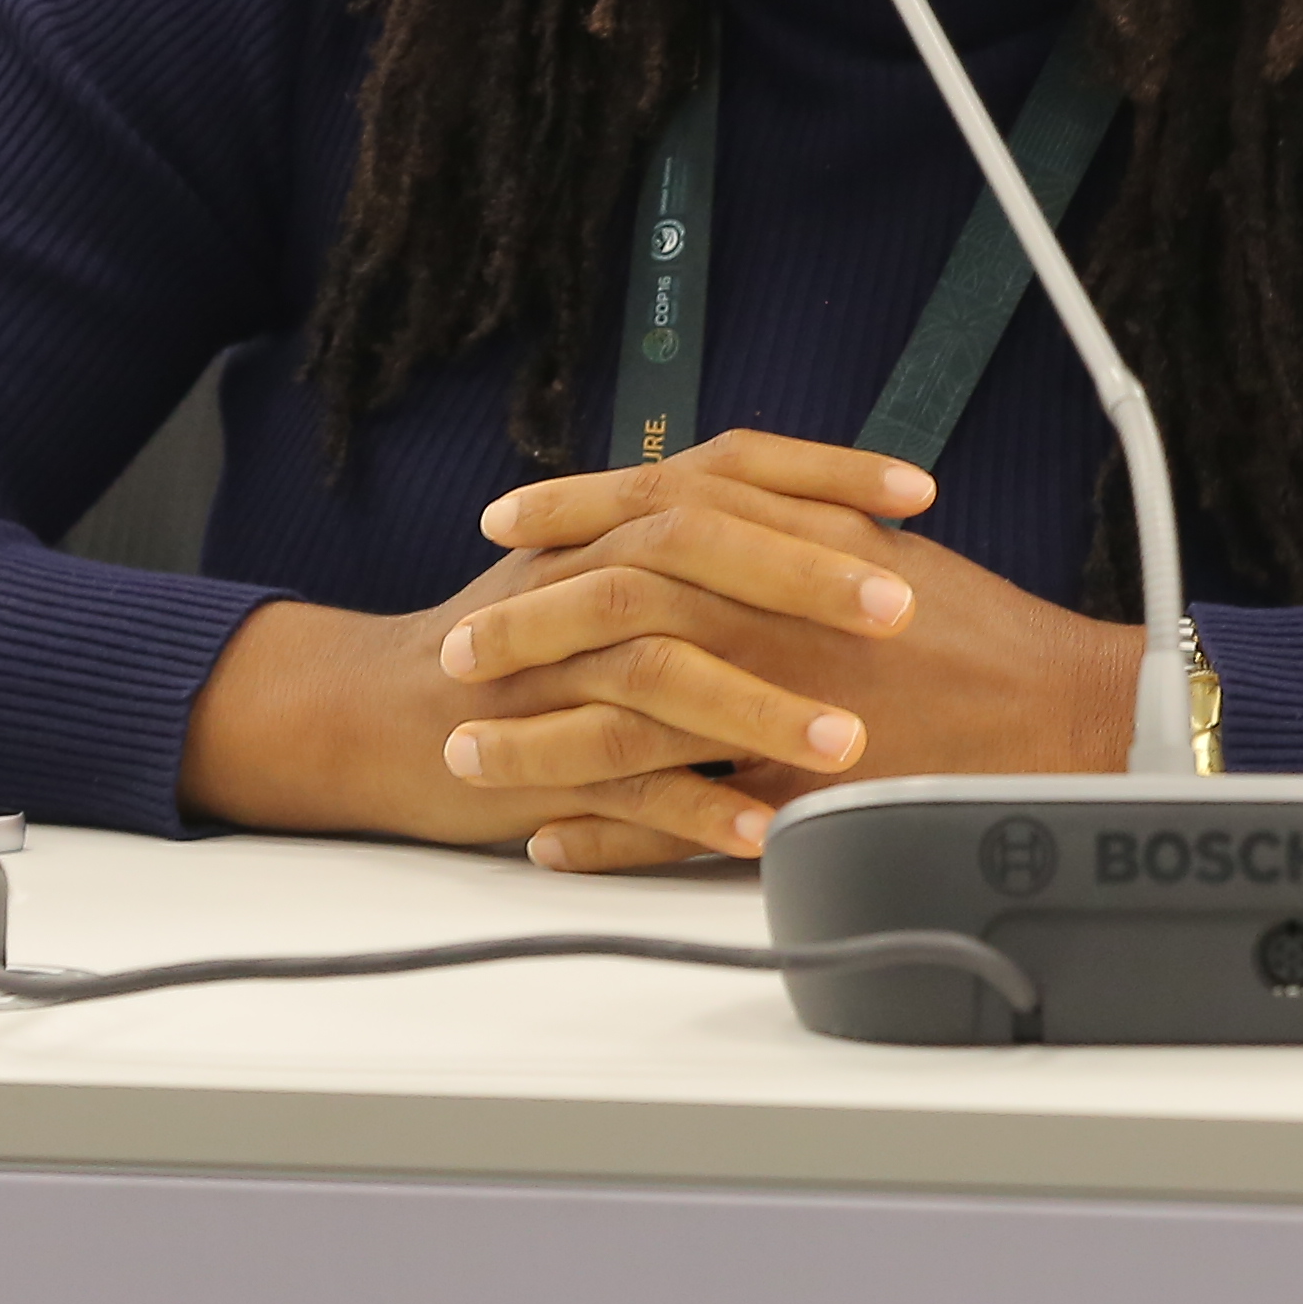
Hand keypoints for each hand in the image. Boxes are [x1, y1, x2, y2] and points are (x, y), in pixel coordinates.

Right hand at [174, 436, 931, 862]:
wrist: (383, 710)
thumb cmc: (525, 642)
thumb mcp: (609, 565)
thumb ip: (705, 538)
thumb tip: (844, 524)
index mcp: (614, 519)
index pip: (728, 466)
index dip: (825, 471)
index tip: (919, 490)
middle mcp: (582, 573)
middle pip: (694, 548)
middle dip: (803, 578)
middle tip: (901, 608)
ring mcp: (554, 666)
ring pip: (659, 668)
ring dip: (758, 708)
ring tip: (846, 747)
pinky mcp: (532, 755)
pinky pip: (619, 781)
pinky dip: (694, 811)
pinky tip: (763, 836)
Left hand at [449, 434, 1149, 871]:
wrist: (1064, 712)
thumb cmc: (973, 629)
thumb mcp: (871, 541)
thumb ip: (780, 514)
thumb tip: (702, 494)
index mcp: (787, 545)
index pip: (650, 510)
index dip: (568, 512)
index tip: (504, 520)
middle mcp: (772, 619)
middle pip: (612, 611)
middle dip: (520, 628)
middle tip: (457, 647)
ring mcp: (778, 714)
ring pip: (625, 726)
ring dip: (537, 742)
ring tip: (470, 755)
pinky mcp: (793, 801)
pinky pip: (677, 824)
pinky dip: (608, 834)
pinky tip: (554, 838)